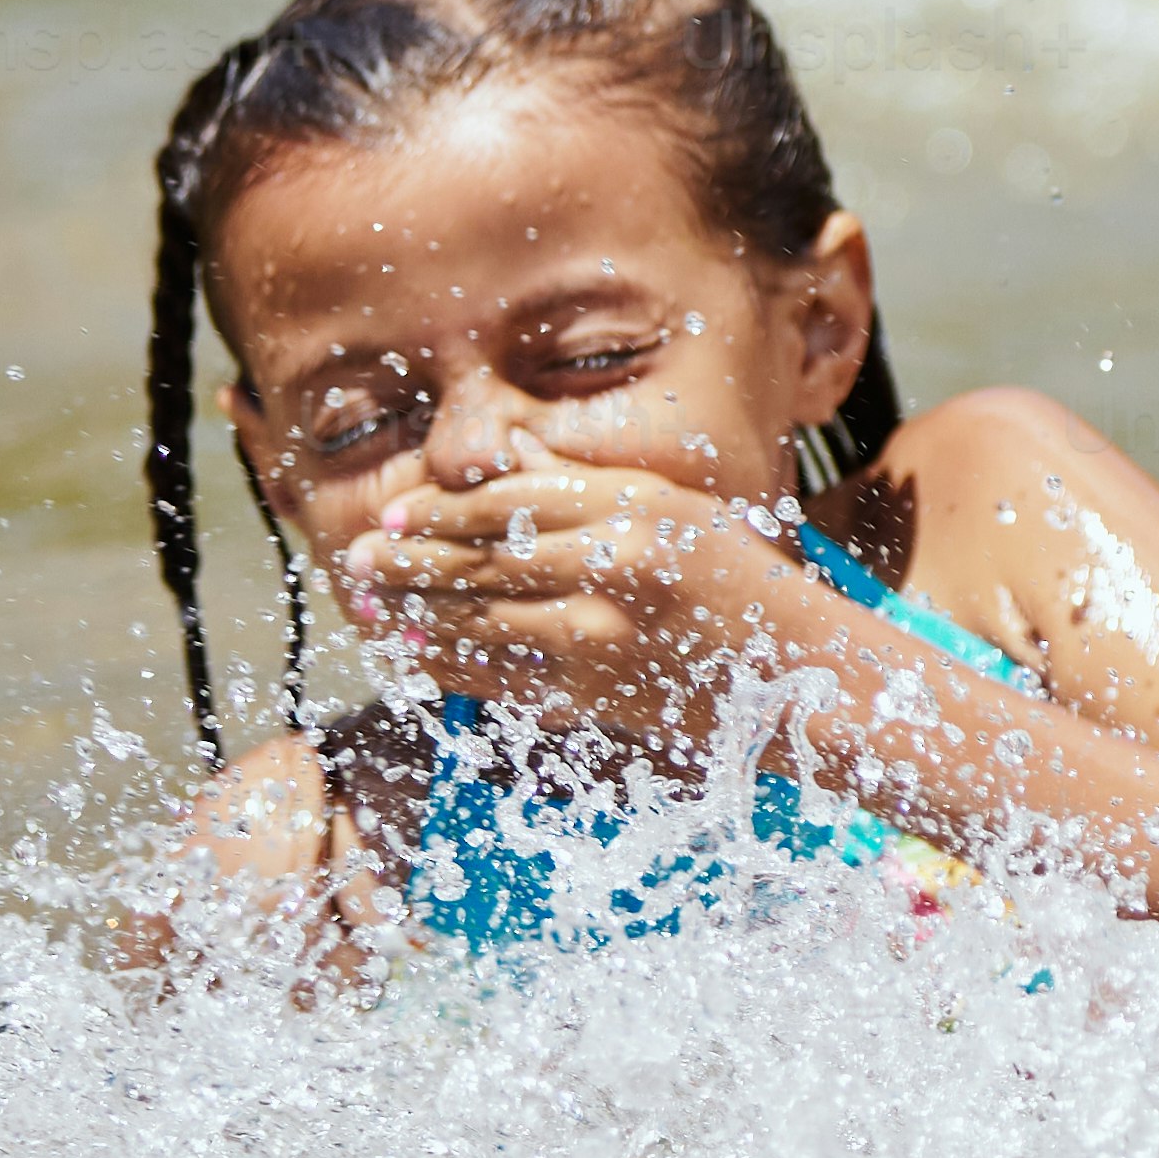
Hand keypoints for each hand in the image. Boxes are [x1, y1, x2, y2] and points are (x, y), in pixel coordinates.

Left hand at [328, 450, 811, 759]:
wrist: (802, 671)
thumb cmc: (739, 580)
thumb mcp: (677, 508)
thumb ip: (587, 488)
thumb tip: (497, 463)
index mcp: (635, 507)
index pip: (509, 501)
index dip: (438, 509)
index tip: (392, 513)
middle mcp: (615, 565)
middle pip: (481, 558)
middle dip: (408, 560)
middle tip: (357, 559)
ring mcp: (603, 636)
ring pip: (480, 620)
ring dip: (414, 613)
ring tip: (370, 604)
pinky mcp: (597, 694)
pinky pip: (503, 678)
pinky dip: (451, 666)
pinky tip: (417, 654)